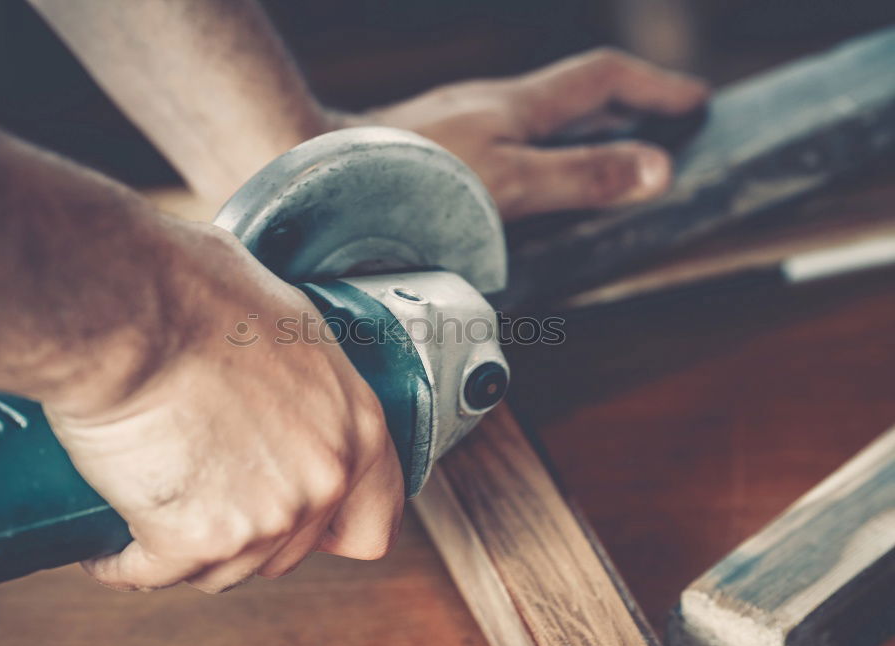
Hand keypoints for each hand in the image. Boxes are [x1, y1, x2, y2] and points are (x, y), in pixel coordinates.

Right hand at [44, 220, 403, 591]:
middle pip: (291, 551)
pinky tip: (106, 545)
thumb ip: (303, 373)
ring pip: (224, 570)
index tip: (303, 526)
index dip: (333, 528)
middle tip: (209, 500)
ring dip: (189, 553)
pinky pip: (153, 574)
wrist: (128, 311)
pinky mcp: (194, 541)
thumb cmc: (192, 292)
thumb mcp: (284, 318)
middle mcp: (323, 478)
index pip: (373, 519)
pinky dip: (123, 563)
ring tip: (153, 516)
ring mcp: (264, 518)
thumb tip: (277, 371)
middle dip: (249, 534)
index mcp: (356, 426)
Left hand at [347, 48, 708, 219]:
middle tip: (665, 131)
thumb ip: (582, 177)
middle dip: (626, 109)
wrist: (320, 177)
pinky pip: (505, 147)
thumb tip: (658, 168)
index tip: (698, 103)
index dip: (656, 89)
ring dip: (581, 135)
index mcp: (517, 105)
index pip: (604, 78)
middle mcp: (489, 106)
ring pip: (537, 123)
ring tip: (609, 164)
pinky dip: (538, 159)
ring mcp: (460, 126)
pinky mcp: (434, 153)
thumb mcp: (511, 183)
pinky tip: (529, 193)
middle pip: (574, 96)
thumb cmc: (410, 181)